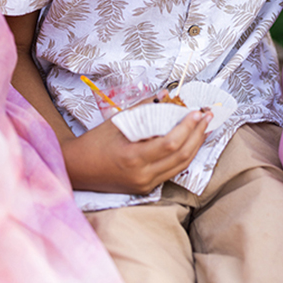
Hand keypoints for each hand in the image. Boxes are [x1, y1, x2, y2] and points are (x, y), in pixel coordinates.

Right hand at [62, 110, 211, 194]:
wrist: (75, 170)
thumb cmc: (94, 143)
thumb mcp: (117, 121)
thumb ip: (145, 108)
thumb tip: (167, 94)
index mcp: (133, 158)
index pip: (170, 143)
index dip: (188, 127)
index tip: (198, 112)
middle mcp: (142, 175)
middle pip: (181, 156)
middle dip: (198, 134)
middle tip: (208, 116)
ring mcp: (145, 185)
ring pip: (181, 166)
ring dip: (196, 145)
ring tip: (205, 127)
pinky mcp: (146, 188)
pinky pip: (172, 171)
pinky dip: (184, 155)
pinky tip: (192, 141)